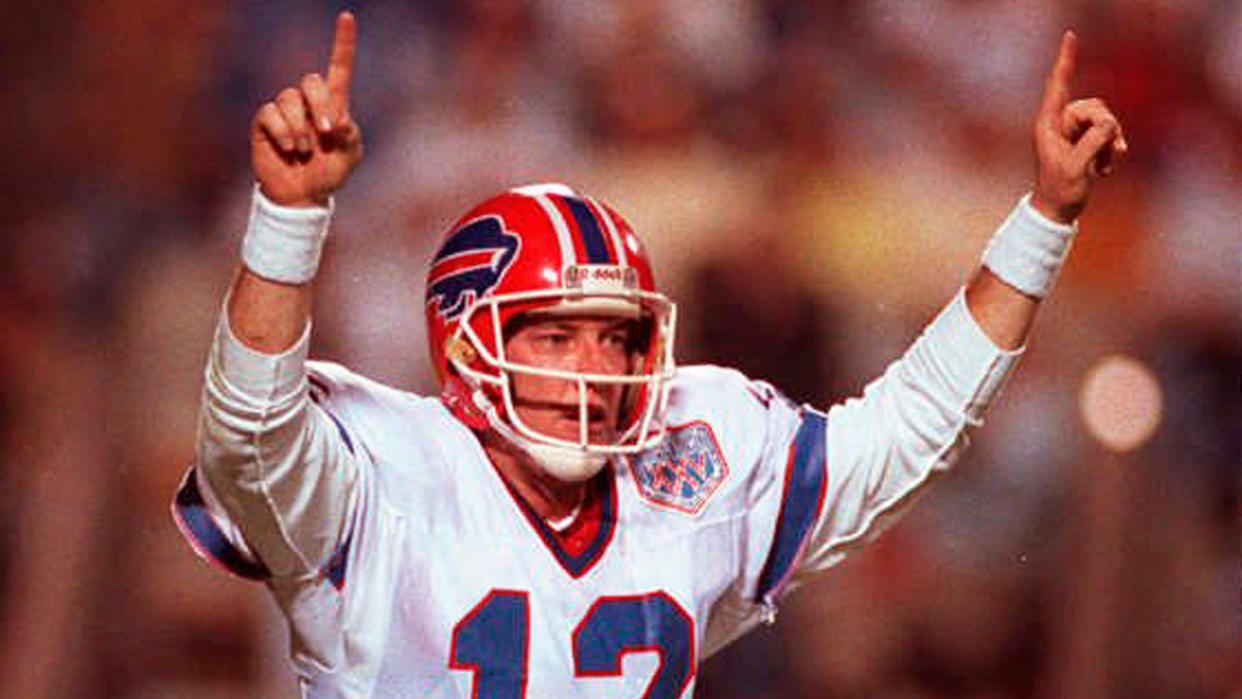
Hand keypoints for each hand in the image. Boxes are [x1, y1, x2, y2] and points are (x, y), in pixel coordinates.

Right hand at [251, 12, 361, 206]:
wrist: (302, 195)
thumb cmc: (328, 174)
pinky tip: (289, 149)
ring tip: (304, 151)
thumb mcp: (349, 157)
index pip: (338, 68)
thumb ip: (350, 137)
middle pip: (311, 80)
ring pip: (289, 99)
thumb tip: (339, 120)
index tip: (347, 17)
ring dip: (301, 129)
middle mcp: (307, 101)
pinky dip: (284, 133)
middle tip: (328, 133)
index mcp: (333, 105)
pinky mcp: (265, 122)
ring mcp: (285, 110)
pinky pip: (271, 114)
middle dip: (321, 106)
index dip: (342, 43)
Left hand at [1030, 31, 1126, 223]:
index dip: (1066, 60)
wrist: (1059, 211)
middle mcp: (1060, 122)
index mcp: (1048, 123)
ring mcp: (1073, 131)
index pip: (1058, 85)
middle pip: (1094, 107)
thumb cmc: (1059, 191)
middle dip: (1106, 127)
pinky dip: (1112, 149)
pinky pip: (1109, 133)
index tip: (1070, 36)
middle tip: (1106, 152)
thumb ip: (1092, 143)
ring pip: (1105, 119)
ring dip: (1111, 142)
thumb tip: (1108, 125)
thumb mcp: (1076, 167)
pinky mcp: (1086, 140)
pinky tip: (1105, 170)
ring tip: (1104, 166)